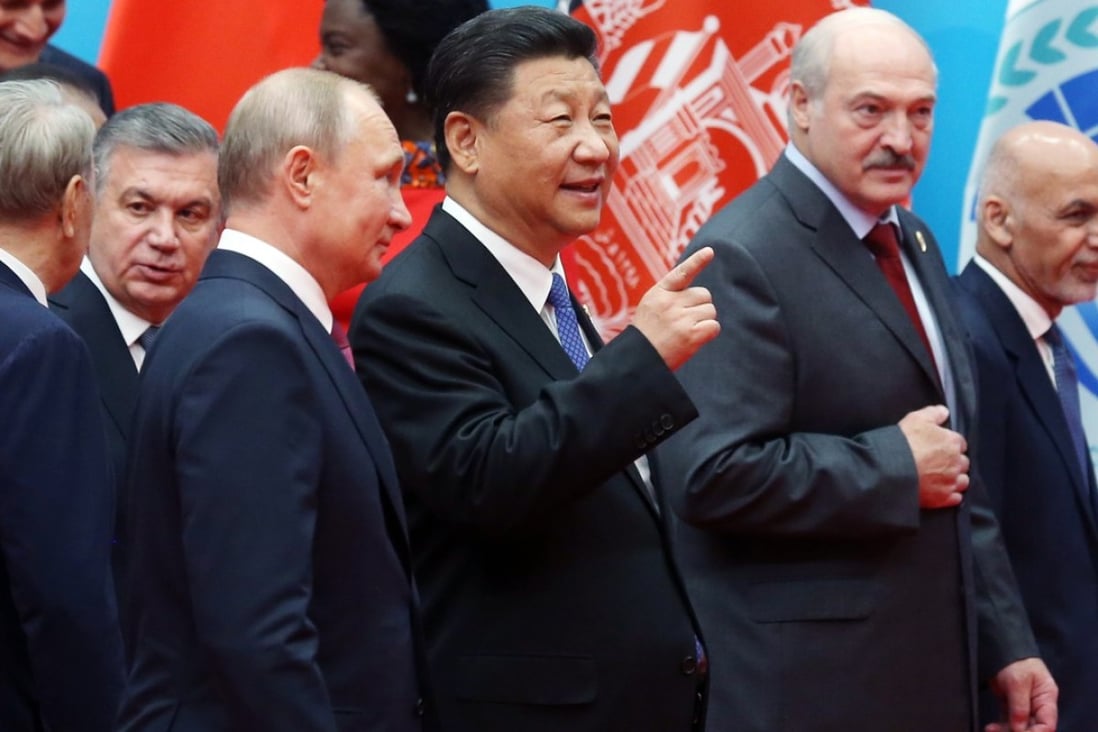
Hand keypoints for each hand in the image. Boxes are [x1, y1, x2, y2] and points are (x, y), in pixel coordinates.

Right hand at [632, 247, 719, 370]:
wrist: (639, 361)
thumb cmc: (646, 335)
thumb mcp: (650, 308)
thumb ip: (671, 297)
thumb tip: (700, 296)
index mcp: (658, 294)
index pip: (681, 273)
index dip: (697, 262)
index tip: (710, 251)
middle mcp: (670, 303)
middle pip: (704, 295)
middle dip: (700, 307)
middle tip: (684, 322)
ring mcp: (681, 319)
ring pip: (710, 311)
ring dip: (704, 321)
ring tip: (685, 332)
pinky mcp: (691, 335)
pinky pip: (714, 326)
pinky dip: (708, 332)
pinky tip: (694, 339)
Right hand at [897, 404, 968, 508]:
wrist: (891, 470)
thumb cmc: (903, 443)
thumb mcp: (916, 419)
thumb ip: (933, 413)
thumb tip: (944, 411)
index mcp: (952, 442)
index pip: (959, 442)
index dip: (949, 443)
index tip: (940, 446)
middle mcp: (956, 463)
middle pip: (963, 462)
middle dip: (954, 461)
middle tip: (939, 461)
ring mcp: (951, 482)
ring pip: (963, 481)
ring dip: (955, 478)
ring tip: (942, 477)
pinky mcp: (943, 498)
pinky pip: (956, 498)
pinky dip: (951, 495)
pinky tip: (942, 491)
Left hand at [985, 657, 1057, 731]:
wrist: (1000, 645)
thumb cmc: (1014, 660)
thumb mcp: (1017, 682)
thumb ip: (1020, 706)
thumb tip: (1019, 729)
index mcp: (1046, 698)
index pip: (1047, 724)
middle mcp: (1037, 703)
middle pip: (1033, 727)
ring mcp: (1024, 704)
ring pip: (1019, 725)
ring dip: (1006, 730)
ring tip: (991, 730)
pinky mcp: (1011, 702)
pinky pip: (1008, 719)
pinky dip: (1001, 725)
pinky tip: (991, 727)